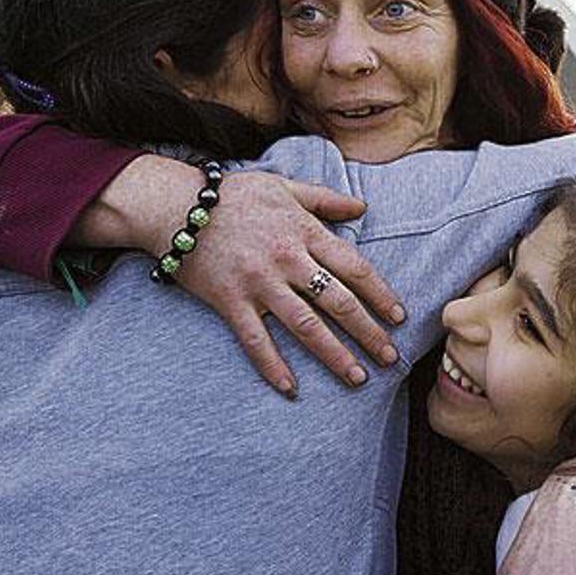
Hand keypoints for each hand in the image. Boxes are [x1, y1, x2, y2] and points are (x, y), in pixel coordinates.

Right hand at [75, 156, 405, 397]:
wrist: (176, 206)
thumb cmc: (234, 195)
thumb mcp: (284, 186)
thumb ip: (325, 199)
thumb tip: (362, 208)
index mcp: (304, 232)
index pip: (354, 268)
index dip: (380, 295)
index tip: (399, 318)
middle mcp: (287, 259)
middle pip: (337, 302)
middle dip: (368, 332)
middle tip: (389, 357)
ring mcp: (259, 283)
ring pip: (305, 326)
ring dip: (335, 355)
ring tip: (357, 377)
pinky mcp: (230, 302)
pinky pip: (256, 340)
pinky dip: (273, 366)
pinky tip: (291, 388)